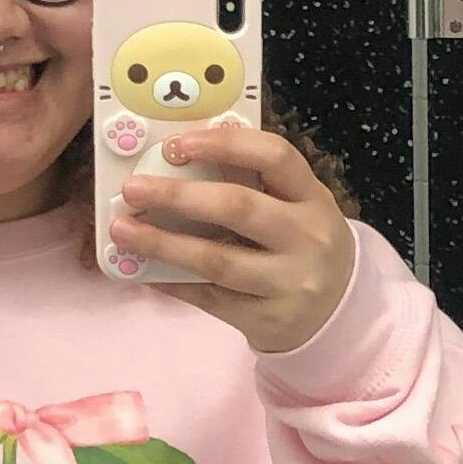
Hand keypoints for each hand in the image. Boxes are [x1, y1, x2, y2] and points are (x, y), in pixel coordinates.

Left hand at [110, 122, 354, 355]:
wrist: (339, 314)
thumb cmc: (301, 246)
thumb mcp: (298, 208)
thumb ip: (256, 185)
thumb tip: (177, 162)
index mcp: (313, 198)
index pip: (275, 157)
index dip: (225, 144)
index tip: (177, 144)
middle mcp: (307, 238)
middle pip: (239, 207)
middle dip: (179, 196)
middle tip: (133, 189)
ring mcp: (289, 283)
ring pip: (217, 260)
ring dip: (163, 243)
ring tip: (123, 231)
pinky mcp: (267, 319)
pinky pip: (210, 299)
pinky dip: (172, 282)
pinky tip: (143, 270)